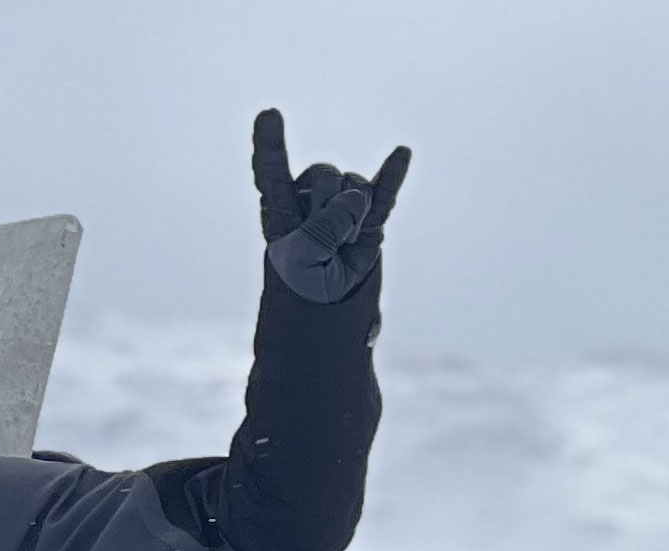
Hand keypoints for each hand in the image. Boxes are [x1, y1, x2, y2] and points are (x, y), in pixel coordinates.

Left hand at [252, 108, 410, 304]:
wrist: (326, 316)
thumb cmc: (301, 288)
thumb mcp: (300, 259)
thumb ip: (324, 224)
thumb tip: (355, 196)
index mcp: (280, 210)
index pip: (271, 172)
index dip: (269, 145)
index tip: (268, 115)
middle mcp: (309, 202)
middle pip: (322, 175)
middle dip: (327, 207)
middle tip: (324, 245)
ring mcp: (341, 209)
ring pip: (353, 187)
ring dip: (352, 219)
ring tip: (343, 248)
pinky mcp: (370, 219)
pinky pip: (384, 192)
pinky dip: (392, 175)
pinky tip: (400, 154)